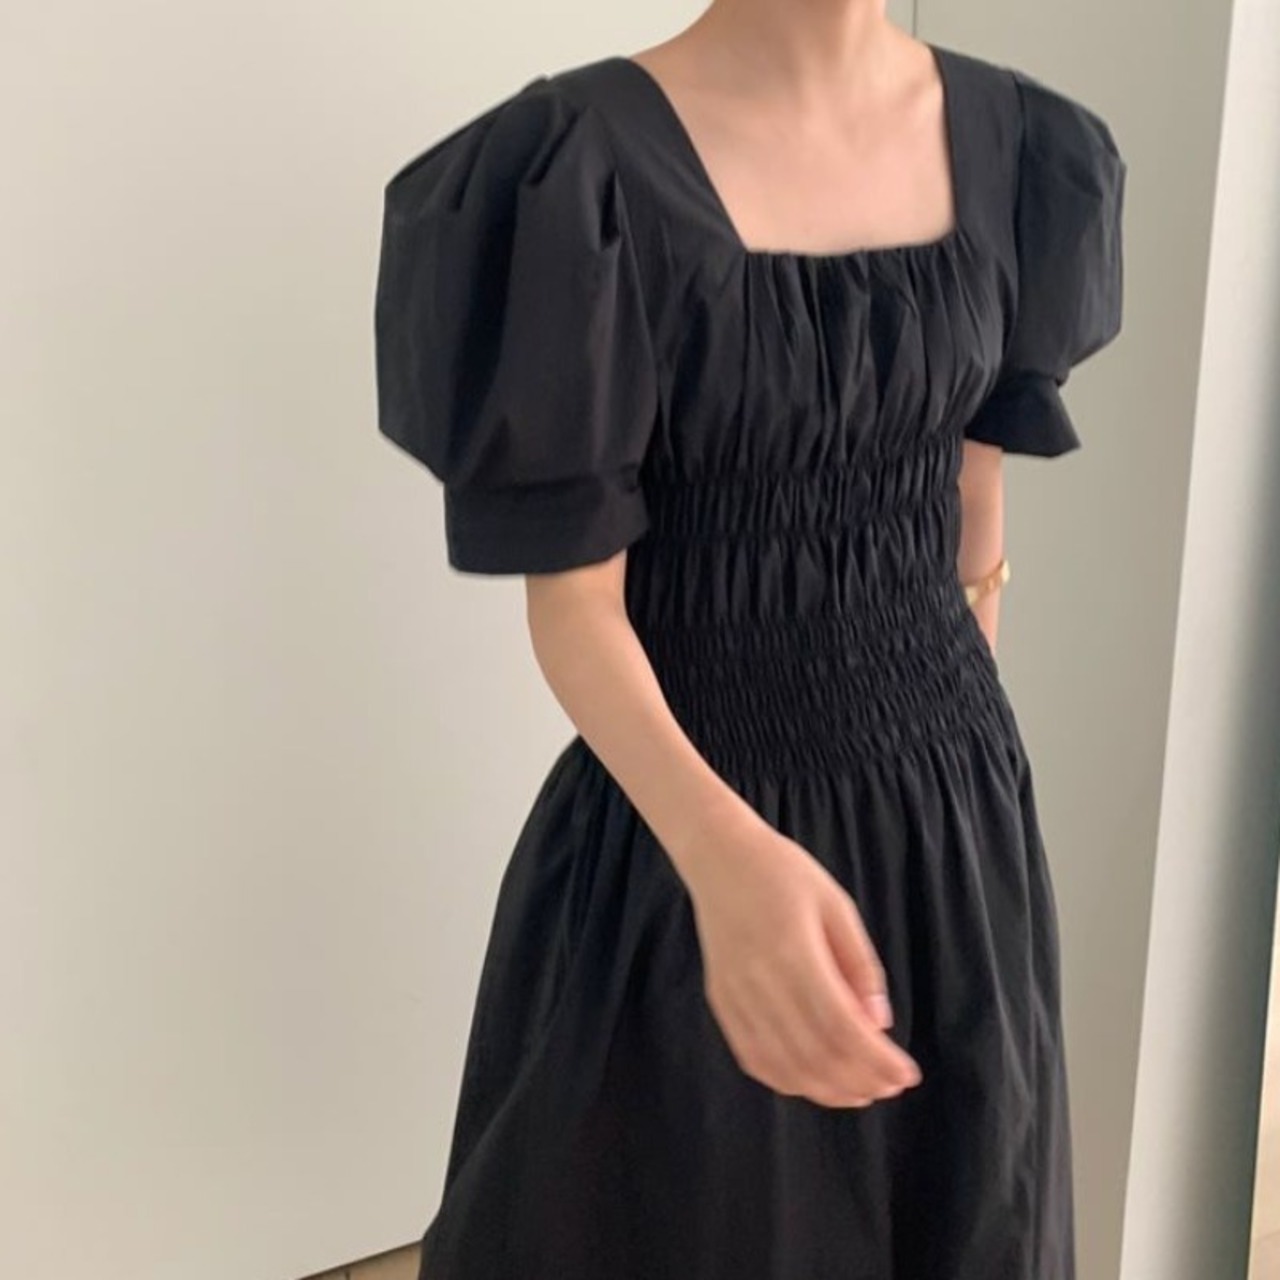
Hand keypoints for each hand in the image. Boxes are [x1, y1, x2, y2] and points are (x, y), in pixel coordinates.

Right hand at [679, 814, 922, 1108]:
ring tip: (859, 1091)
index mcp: (794, 951)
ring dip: (826, 1090)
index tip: (907, 1074)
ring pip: (783, 1066)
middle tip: (889, 1086)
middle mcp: (760, 981)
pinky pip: (752, 1057)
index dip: (877, 1060)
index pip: (840, 1027)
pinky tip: (814, 1082)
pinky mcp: (721, 1002)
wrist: (719, 856)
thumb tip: (879, 1024)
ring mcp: (735, 996)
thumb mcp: (837, 906)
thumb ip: (860, 965)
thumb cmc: (784, 873)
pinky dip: (787, 1080)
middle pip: (814, 1055)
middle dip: (858, 1081)